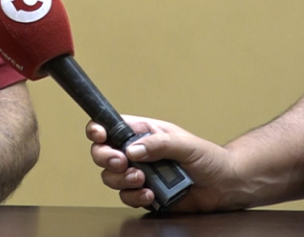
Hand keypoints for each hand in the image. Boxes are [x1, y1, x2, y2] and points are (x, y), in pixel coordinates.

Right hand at [86, 115, 234, 212]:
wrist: (225, 186)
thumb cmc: (209, 158)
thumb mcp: (185, 144)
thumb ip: (158, 144)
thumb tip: (132, 149)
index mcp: (143, 133)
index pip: (110, 127)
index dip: (98, 130)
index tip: (100, 135)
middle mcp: (136, 153)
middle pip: (102, 153)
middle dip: (106, 158)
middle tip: (121, 162)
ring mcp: (138, 174)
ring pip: (110, 177)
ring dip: (121, 179)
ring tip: (141, 179)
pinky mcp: (145, 194)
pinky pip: (127, 197)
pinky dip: (135, 196)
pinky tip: (151, 194)